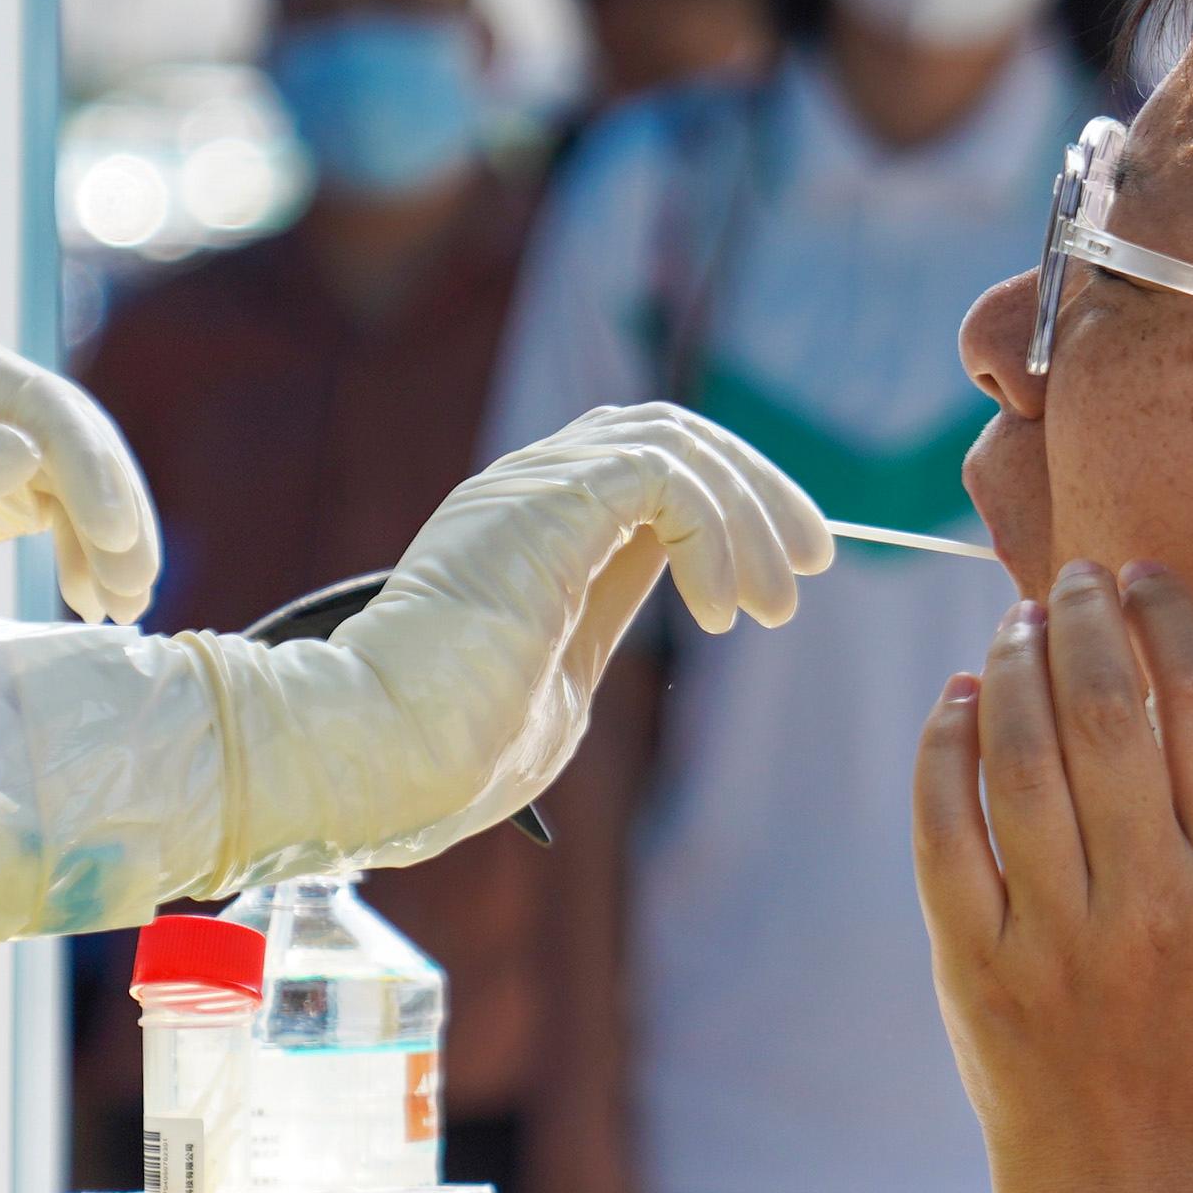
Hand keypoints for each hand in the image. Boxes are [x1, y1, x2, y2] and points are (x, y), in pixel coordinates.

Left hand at [0, 329, 161, 621]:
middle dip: (113, 511)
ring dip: (104, 541)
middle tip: (135, 586)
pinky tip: (89, 601)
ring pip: (72, 485)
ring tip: (118, 607)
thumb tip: (35, 459)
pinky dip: (75, 557)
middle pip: (73, 444)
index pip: (41, 404)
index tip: (113, 533)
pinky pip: (47, 518)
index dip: (90, 465)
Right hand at [194, 404, 830, 886]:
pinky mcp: (544, 498)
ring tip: (774, 606)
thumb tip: (686, 589)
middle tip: (815, 562)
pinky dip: (714, 528)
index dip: (734, 502)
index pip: (651, 468)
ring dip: (746, 517)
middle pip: (672, 433)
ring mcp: (531, 485)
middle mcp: (531, 487)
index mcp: (533, 526)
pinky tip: (724, 606)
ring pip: (674, 441)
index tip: (792, 573)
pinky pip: (662, 472)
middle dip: (759, 489)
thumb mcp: (564, 678)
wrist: (377, 759)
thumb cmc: (449, 752)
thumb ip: (611, 614)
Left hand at [912, 559, 1192, 1192]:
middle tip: (1070, 577)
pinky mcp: (974, 963)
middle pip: (1105, 714)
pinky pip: (946, 827)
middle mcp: (1155, 909)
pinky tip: (960, 703)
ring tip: (1015, 624)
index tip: (1144, 579)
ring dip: (1012, 666)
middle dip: (1082, 619)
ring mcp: (1056, 938)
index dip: (1169, 623)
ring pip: (1020, 757)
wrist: (1132, 1188)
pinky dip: (946, 748)